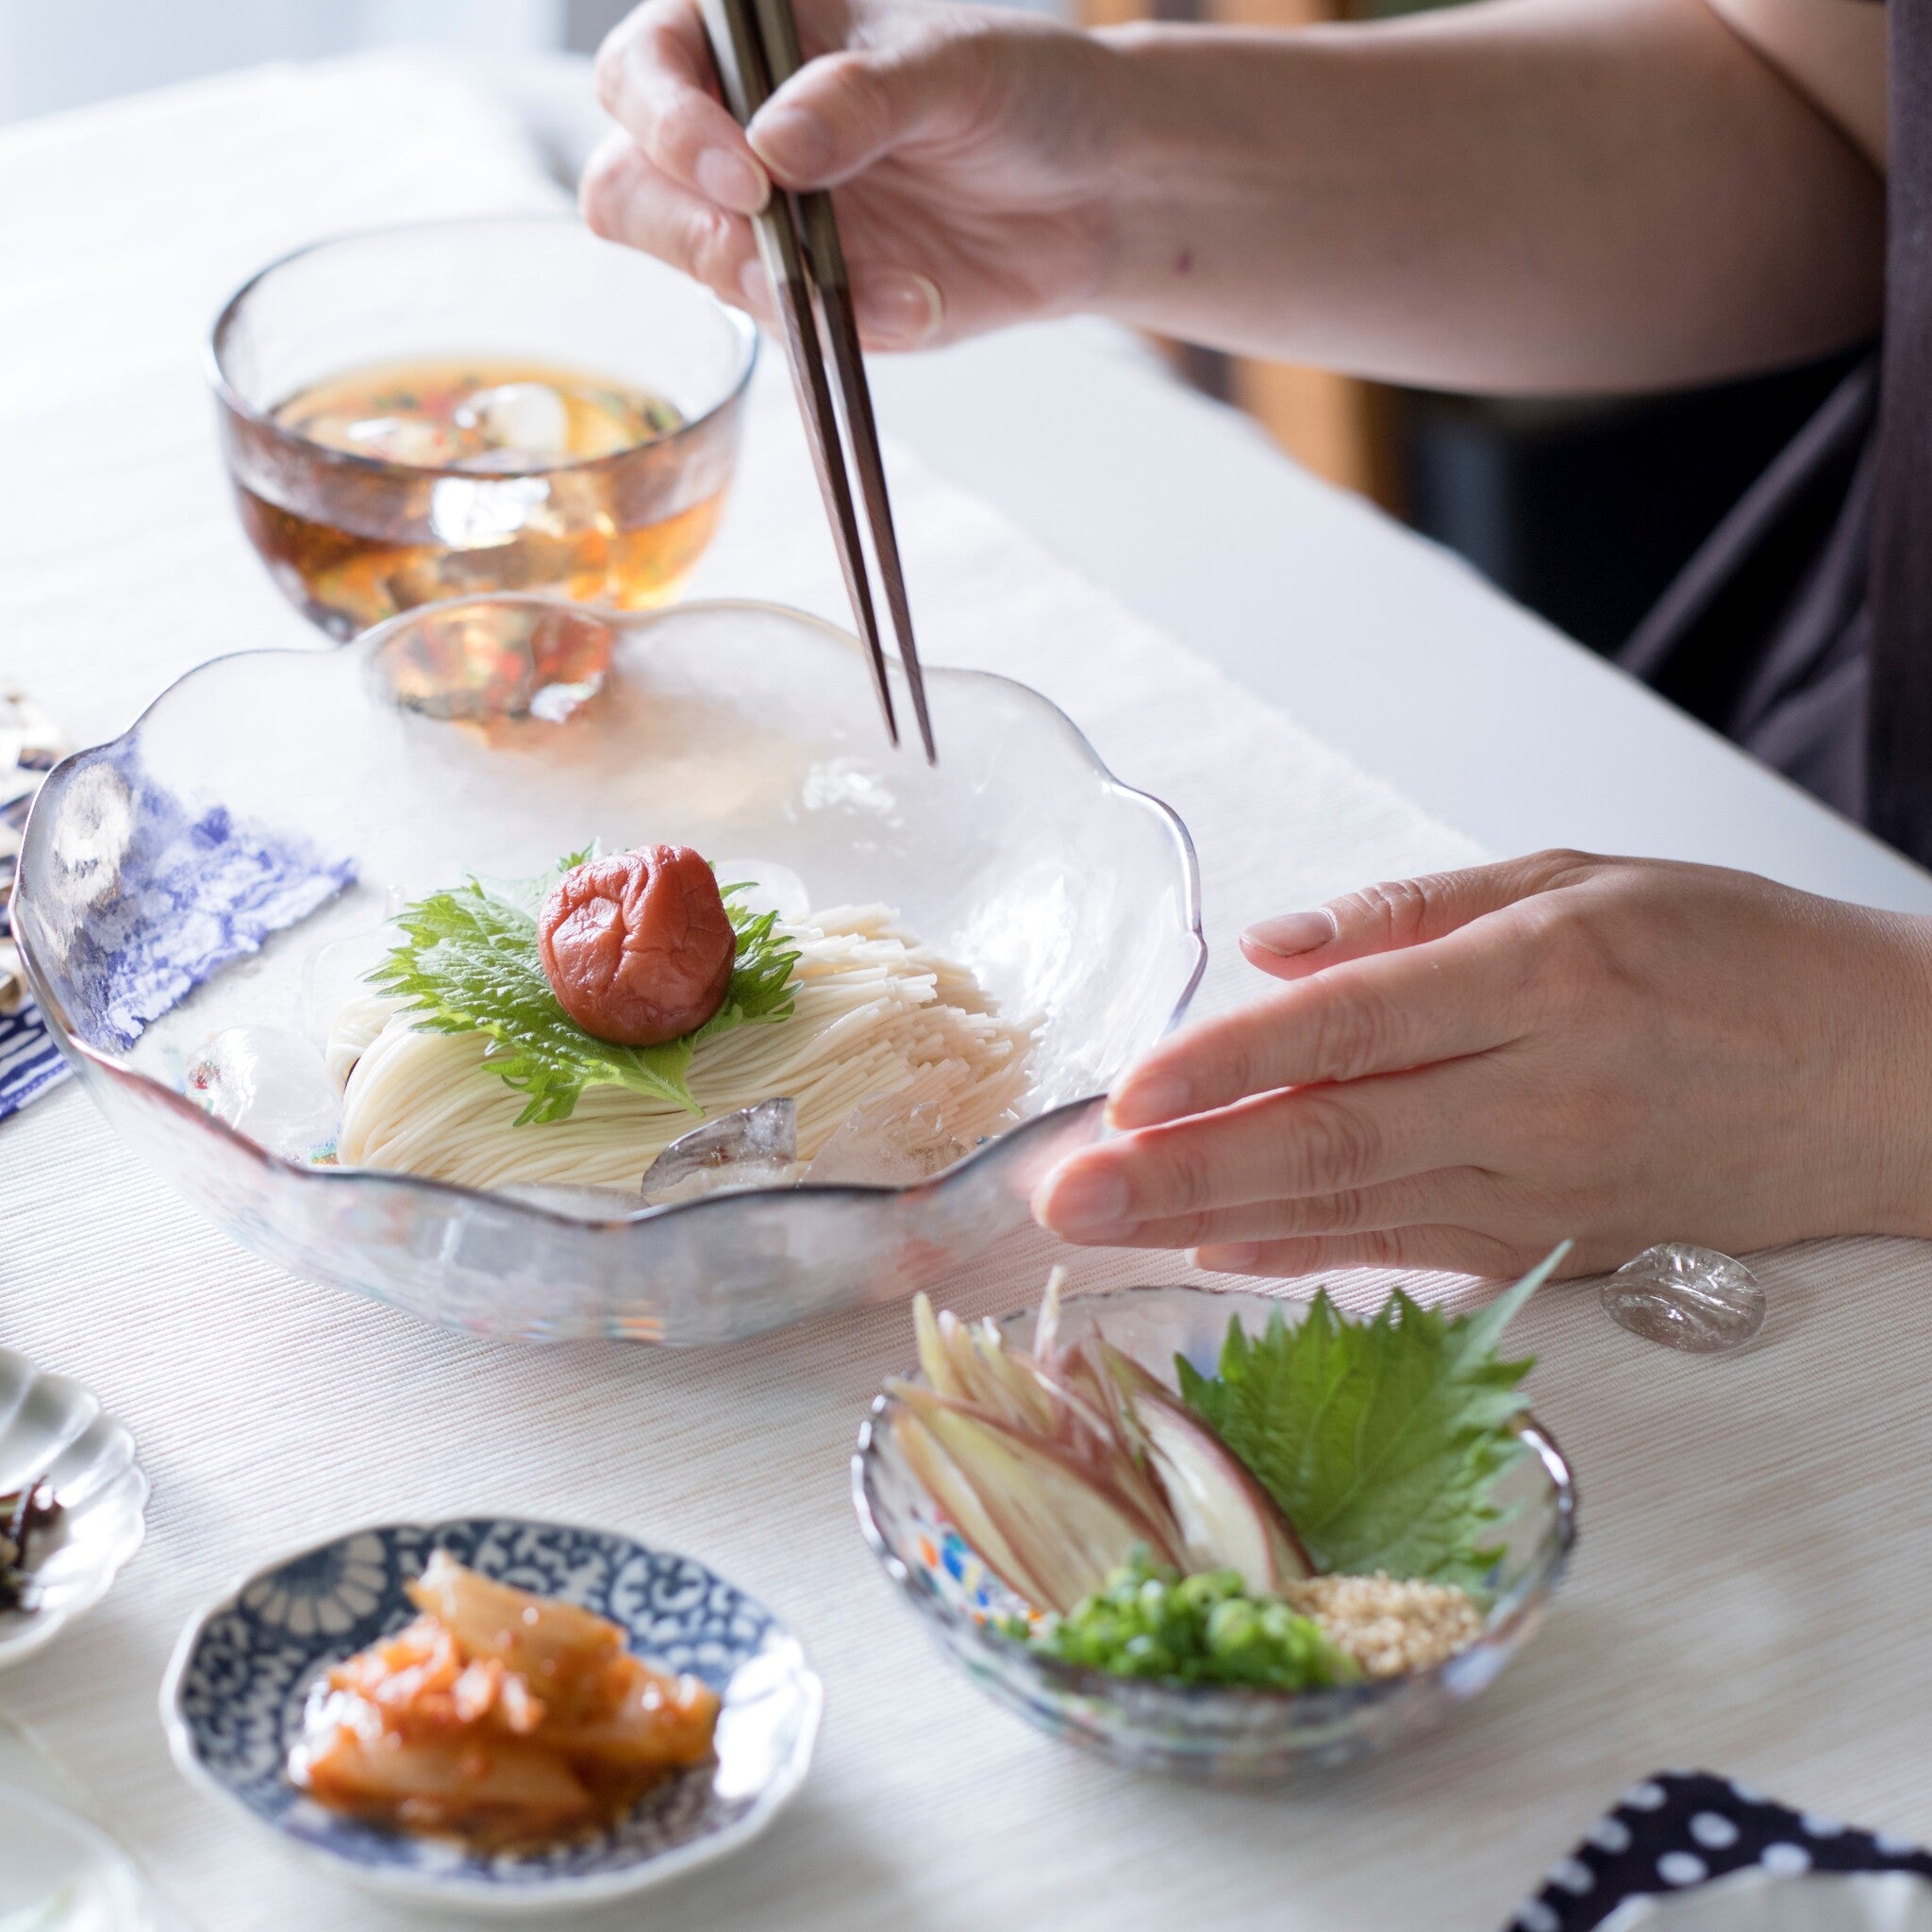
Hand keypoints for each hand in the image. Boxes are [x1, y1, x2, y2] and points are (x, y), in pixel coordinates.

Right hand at [581, 0, 1128, 348]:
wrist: (1092, 195)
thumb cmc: (1023, 93)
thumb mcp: (956, 71)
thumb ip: (863, 100)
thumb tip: (775, 146)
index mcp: (750, 34)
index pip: (645, 68)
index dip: (667, 121)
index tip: (744, 173)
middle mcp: (733, 126)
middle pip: (631, 189)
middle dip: (694, 230)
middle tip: (771, 250)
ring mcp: (761, 222)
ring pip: (702, 271)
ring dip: (783, 292)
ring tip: (892, 291)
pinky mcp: (803, 297)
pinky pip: (786, 330)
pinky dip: (847, 328)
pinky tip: (919, 305)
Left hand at [1032, 851, 1931, 1277]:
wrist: (1884, 1082)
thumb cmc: (1737, 957)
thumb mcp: (1586, 879)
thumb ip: (1418, 915)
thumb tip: (1274, 949)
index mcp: (1538, 979)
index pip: (1347, 1030)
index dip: (1224, 1067)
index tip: (1122, 1094)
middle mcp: (1532, 1096)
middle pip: (1324, 1142)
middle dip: (1177, 1173)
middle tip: (1061, 1197)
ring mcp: (1539, 1187)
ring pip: (1348, 1210)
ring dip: (1210, 1224)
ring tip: (1100, 1233)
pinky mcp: (1549, 1243)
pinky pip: (1401, 1252)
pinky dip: (1300, 1257)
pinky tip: (1213, 1257)